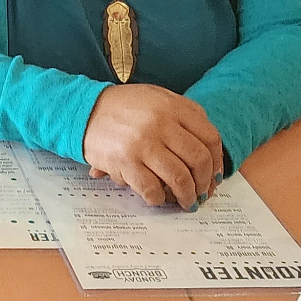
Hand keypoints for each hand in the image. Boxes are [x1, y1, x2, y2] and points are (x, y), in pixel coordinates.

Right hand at [81, 84, 223, 208]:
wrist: (83, 110)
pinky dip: (159, 198)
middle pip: (199, 160)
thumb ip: (183, 115)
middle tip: (203, 193)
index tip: (215, 175)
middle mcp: (161, 124)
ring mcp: (143, 144)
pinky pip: (152, 189)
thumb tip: (207, 150)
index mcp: (173, 107)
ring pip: (180, 178)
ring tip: (186, 202)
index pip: (210, 138)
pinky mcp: (126, 162)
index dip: (217, 161)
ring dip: (187, 196)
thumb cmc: (123, 107)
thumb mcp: (157, 98)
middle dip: (205, 183)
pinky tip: (159, 198)